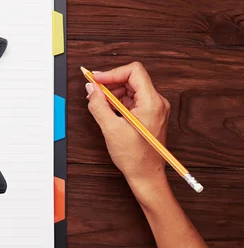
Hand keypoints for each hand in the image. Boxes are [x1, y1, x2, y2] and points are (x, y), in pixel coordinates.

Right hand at [85, 62, 170, 202]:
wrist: (146, 176)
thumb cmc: (135, 157)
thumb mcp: (111, 128)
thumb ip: (98, 105)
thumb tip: (91, 88)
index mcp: (152, 102)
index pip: (133, 71)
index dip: (112, 73)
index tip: (96, 79)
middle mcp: (157, 103)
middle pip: (132, 79)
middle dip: (110, 83)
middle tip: (94, 91)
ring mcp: (154, 109)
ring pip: (131, 89)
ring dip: (113, 93)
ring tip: (99, 103)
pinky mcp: (150, 115)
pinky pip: (133, 100)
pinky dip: (118, 102)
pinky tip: (108, 111)